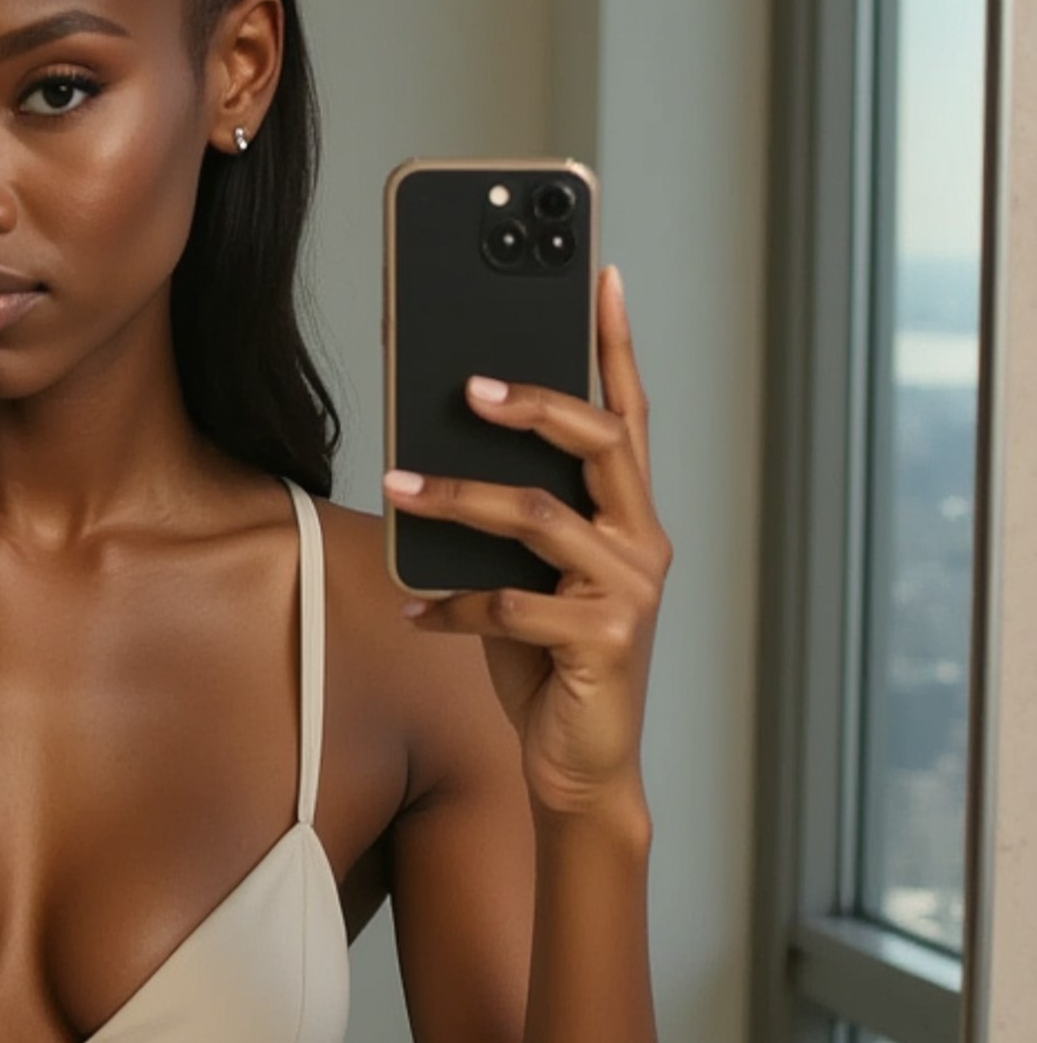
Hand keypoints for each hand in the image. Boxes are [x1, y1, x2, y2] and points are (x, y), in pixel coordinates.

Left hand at [383, 262, 670, 821]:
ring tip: (399, 486)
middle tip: (471, 385)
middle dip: (536, 403)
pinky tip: (412, 608)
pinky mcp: (602, 642)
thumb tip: (436, 461)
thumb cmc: (551, 665)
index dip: (617, 344)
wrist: (580, 767)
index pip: (628, 413)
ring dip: (459, 499)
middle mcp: (642, 542)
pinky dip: (452, 606)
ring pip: (539, 518)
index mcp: (630, 515)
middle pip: (597, 443)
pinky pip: (511, 605)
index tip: (603, 275)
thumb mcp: (530, 580)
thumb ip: (511, 525)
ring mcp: (629, 591)